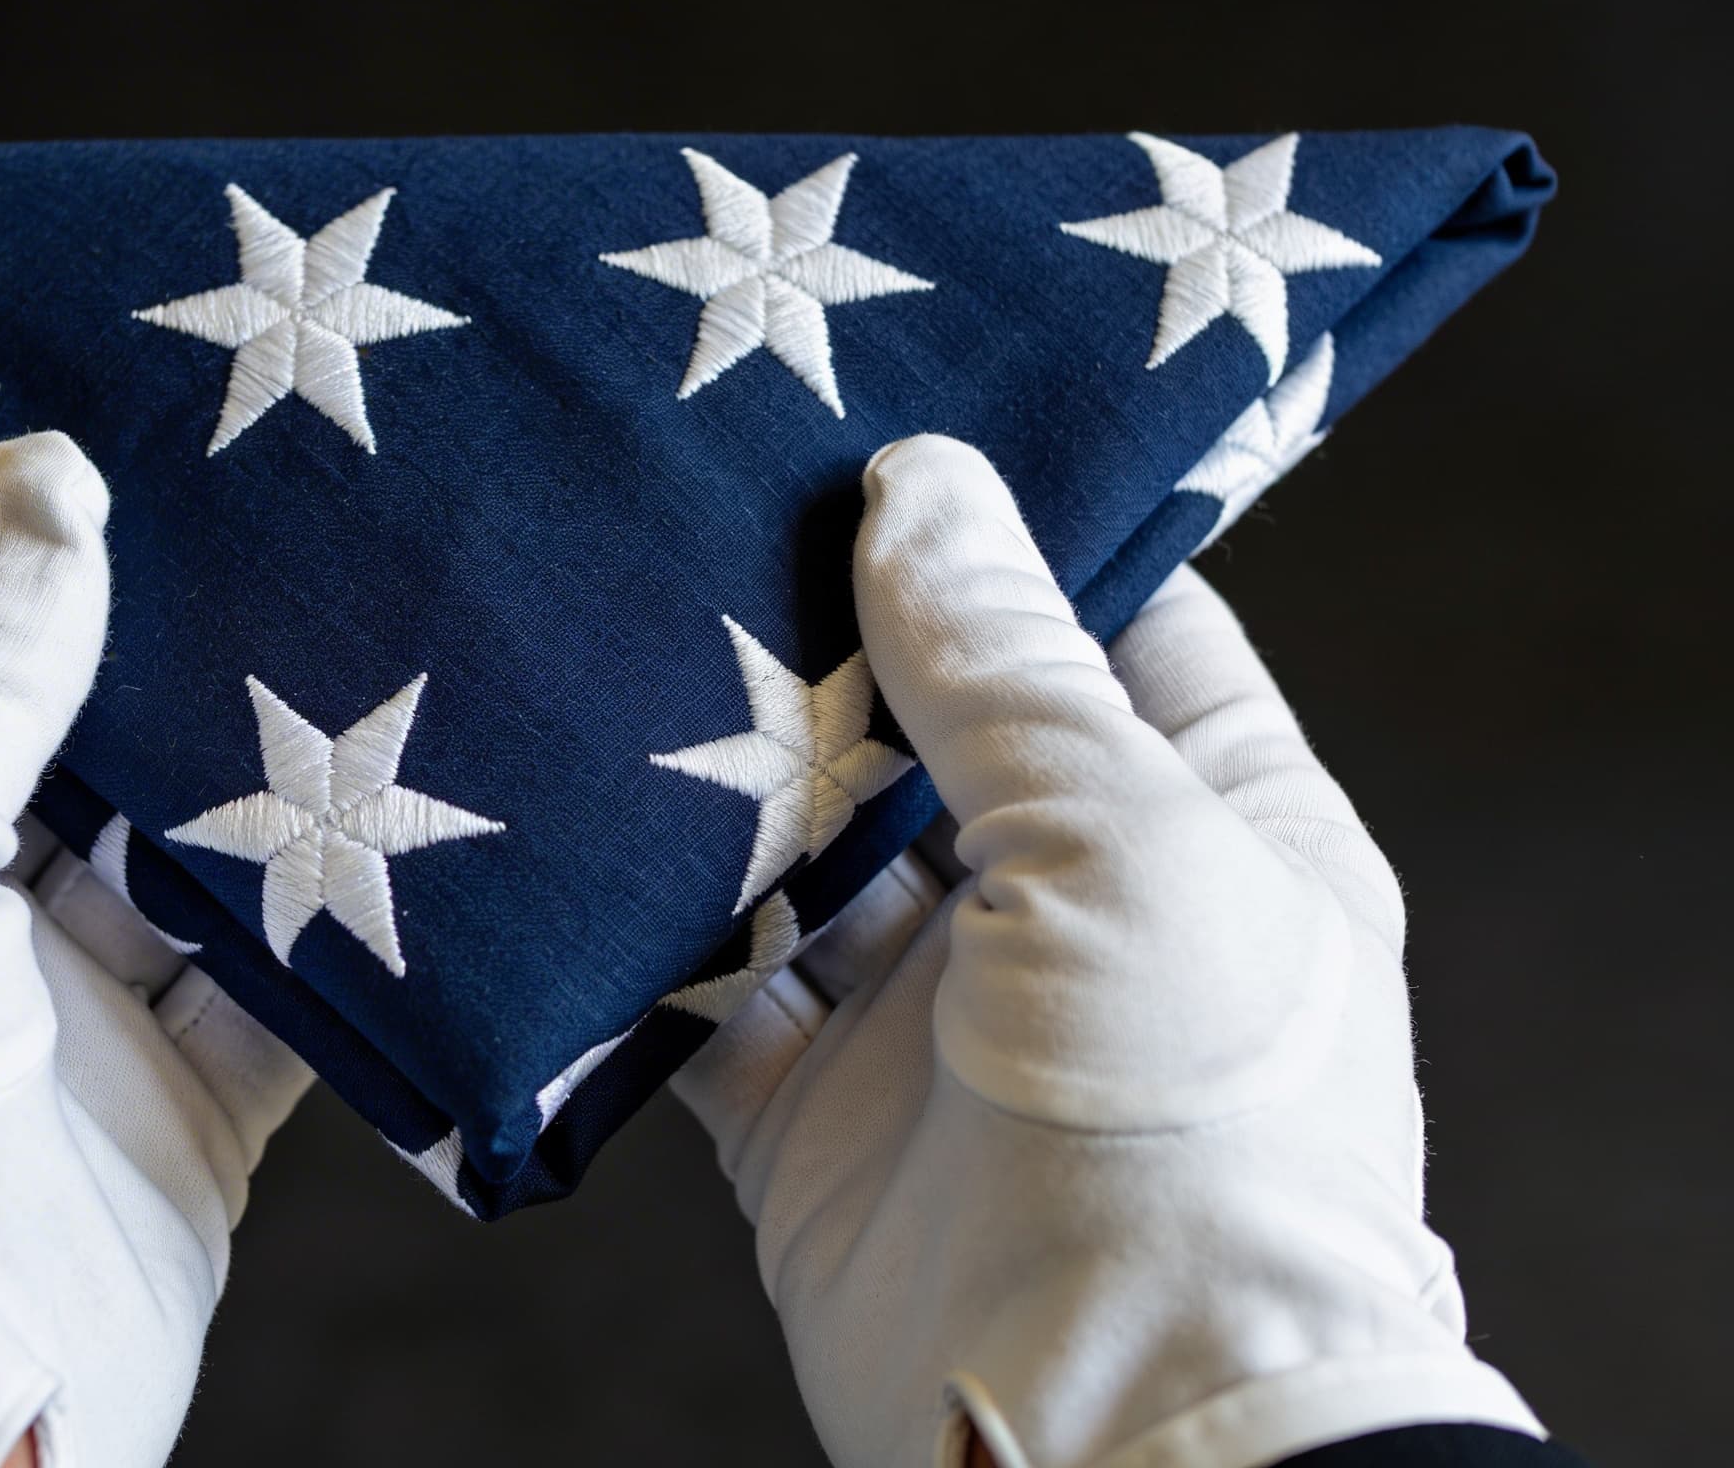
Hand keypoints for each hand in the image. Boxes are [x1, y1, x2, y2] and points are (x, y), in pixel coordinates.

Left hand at [0, 432, 308, 1467]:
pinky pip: (261, 983)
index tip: (47, 414)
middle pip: (24, 734)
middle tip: (237, 489)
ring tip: (343, 614)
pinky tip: (398, 809)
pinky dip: (325, 914)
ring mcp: (33, 1019)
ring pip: (159, 852)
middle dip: (121, 637)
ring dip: (240, 769)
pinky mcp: (165, 1110)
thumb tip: (45, 486)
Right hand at [673, 435, 1542, 1467]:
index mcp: (1210, 825)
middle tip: (708, 496)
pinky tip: (574, 818)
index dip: (1014, 528)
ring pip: (805, 847)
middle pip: (934, 727)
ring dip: (723, 769)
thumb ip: (1008, 669)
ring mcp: (937, 1013)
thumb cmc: (1193, 1123)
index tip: (889, 420)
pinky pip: (711, 983)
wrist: (1112, 1439)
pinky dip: (648, 921)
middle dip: (831, 633)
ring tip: (618, 626)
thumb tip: (920, 484)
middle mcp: (1072, 907)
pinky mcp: (812, 1112)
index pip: (1116, 627)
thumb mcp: (1126, 842)